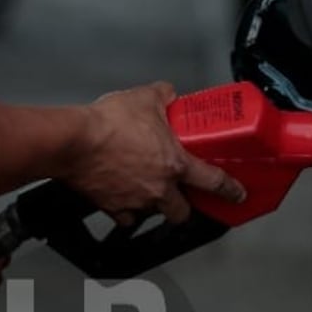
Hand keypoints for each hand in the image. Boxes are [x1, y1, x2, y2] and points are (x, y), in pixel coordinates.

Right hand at [69, 82, 245, 225]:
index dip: (230, 190)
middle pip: (181, 213)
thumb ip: (163, 96)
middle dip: (183, 207)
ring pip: (152, 214)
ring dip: (152, 205)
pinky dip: (126, 210)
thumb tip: (169, 94)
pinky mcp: (112, 207)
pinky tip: (122, 196)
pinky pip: (125, 217)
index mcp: (175, 164)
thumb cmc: (108, 124)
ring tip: (145, 189)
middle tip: (180, 195)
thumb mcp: (144, 98)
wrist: (73, 142)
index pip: (213, 181)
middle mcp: (158, 188)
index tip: (237, 194)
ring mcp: (135, 201)